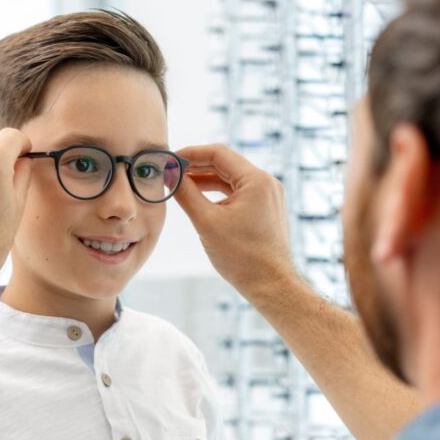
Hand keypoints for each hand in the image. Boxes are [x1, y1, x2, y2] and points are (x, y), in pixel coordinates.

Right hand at [174, 144, 297, 297]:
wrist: (270, 285)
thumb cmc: (242, 257)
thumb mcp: (206, 222)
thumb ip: (186, 193)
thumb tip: (169, 174)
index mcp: (256, 181)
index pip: (218, 153)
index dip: (191, 154)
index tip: (170, 160)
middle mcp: (266, 183)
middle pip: (225, 164)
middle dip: (196, 167)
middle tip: (171, 172)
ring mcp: (268, 196)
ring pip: (231, 179)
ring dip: (206, 181)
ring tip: (181, 185)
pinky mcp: (266, 209)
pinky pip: (239, 193)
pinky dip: (219, 194)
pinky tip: (200, 200)